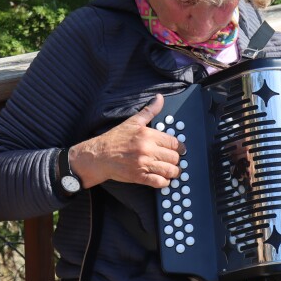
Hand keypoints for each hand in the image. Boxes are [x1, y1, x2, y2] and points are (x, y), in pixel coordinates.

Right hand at [69, 94, 185, 188]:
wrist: (98, 156)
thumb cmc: (114, 139)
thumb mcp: (133, 122)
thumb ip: (149, 111)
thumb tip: (159, 98)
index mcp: (148, 136)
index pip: (174, 142)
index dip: (180, 147)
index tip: (181, 150)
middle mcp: (148, 150)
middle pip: (174, 157)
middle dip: (177, 160)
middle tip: (176, 160)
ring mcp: (144, 165)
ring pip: (169, 170)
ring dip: (174, 172)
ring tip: (173, 170)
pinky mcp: (139, 177)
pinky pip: (159, 182)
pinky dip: (165, 182)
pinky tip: (164, 179)